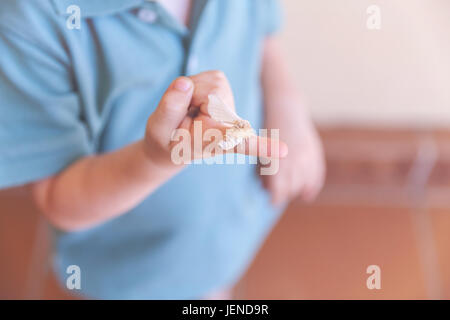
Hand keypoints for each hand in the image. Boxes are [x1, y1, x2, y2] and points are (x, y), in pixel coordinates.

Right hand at [144, 71, 287, 168]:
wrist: (170, 141)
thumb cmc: (166, 141)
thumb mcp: (157, 130)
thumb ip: (169, 109)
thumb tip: (185, 82)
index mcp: (217, 141)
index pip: (240, 142)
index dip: (262, 145)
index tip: (284, 152)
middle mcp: (231, 124)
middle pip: (212, 94)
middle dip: (188, 99)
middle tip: (181, 118)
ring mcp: (230, 105)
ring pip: (209, 84)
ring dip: (190, 93)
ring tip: (187, 111)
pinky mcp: (224, 88)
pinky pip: (208, 77)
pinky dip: (195, 86)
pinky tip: (193, 102)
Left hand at [261, 96, 325, 204]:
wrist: (285, 108)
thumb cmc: (267, 130)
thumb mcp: (261, 150)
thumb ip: (263, 169)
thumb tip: (264, 188)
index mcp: (278, 159)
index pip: (280, 188)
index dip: (276, 198)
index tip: (272, 202)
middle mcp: (294, 159)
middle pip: (293, 187)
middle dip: (285, 193)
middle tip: (279, 195)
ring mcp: (307, 155)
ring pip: (306, 182)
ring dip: (298, 190)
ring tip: (292, 192)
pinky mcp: (315, 151)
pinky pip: (317, 173)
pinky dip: (313, 185)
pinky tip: (307, 194)